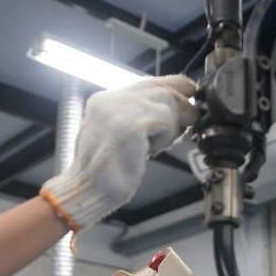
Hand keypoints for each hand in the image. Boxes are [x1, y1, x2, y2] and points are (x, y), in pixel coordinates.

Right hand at [40, 75, 198, 231]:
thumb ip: (140, 119)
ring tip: (159, 145)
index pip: (148, 83)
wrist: (86, 193)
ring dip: (172, 124)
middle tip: (189, 122)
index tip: (187, 102)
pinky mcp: (132, 124)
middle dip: (180, 104)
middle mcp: (110, 99)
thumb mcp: (120, 135)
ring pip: (166, 100)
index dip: (173, 90)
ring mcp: (119, 109)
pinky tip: (151, 151)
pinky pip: (166, 119)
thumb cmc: (105, 173)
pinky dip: (166, 136)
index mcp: (104, 101)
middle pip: (160, 86)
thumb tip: (177, 111)